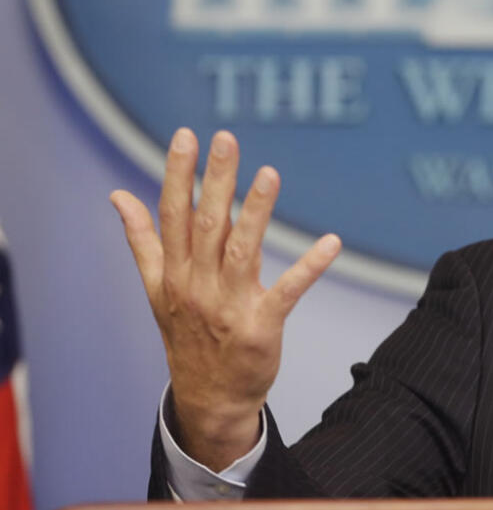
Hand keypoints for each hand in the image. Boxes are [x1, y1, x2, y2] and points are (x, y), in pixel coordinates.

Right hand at [111, 128, 340, 470]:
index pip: (173, 215)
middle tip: (227, 139)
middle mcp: (196, 286)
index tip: (186, 135)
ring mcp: (228, 307)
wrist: (208, 400)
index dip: (178, 175)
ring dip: (257, 212)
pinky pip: (288, 292)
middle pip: (206, 225)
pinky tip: (331, 242)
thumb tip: (118, 195)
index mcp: (173, 273)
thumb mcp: (156, 289)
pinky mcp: (261, 327)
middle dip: (216, 181)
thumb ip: (142, 240)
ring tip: (270, 174)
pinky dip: (309, 267)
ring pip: (242, 250)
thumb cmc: (186, 334)